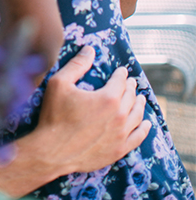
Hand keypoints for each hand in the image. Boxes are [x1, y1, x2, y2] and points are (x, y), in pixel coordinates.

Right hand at [36, 46, 149, 175]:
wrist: (53, 150)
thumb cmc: (54, 115)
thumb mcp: (59, 84)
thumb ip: (76, 65)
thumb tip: (90, 49)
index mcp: (108, 98)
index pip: (120, 81)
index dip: (121, 74)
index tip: (122, 71)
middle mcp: (120, 116)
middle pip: (131, 97)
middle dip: (131, 87)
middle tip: (131, 83)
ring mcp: (122, 134)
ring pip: (138, 116)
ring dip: (140, 105)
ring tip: (140, 99)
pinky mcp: (120, 149)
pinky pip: (138, 137)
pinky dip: (144, 128)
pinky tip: (146, 123)